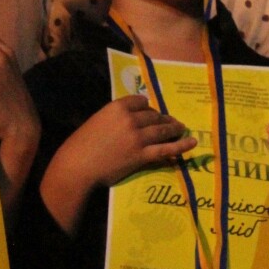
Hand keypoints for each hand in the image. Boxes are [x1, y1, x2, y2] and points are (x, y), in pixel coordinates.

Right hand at [54, 95, 196, 191]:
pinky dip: (181, 145)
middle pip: (154, 115)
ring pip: (163, 129)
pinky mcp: (142, 154)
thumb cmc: (81, 145)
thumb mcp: (97, 121)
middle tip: (171, 122)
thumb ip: (115, 117)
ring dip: (175, 128)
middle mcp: (131, 119)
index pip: (141, 101)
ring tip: (182, 128)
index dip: (148, 107)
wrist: (77, 167)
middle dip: (163, 118)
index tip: (151, 112)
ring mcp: (138, 137)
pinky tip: (192, 143)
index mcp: (117, 107)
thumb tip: (130, 118)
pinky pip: (167, 148)